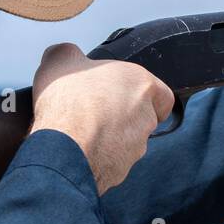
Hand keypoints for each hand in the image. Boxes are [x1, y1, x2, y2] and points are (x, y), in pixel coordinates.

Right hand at [30, 43, 173, 192]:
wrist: (63, 147)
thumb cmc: (69, 102)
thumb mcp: (61, 59)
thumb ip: (67, 53)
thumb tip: (64, 54)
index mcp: (141, 85)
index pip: (161, 94)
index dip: (145, 95)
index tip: (123, 95)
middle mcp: (146, 117)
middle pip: (142, 118)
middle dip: (121, 117)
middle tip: (94, 113)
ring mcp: (135, 147)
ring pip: (128, 142)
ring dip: (109, 138)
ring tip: (80, 132)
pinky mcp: (121, 170)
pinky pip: (112, 162)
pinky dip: (98, 157)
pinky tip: (77, 150)